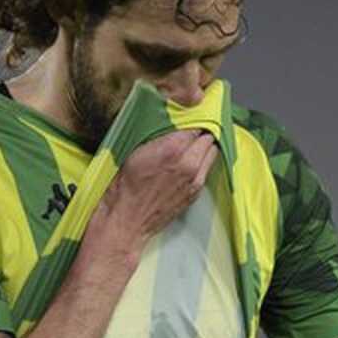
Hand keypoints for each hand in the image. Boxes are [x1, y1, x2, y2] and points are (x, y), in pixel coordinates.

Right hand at [86, 130, 218, 257]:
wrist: (127, 218)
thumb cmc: (126, 186)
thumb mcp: (137, 150)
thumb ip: (160, 136)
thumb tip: (174, 126)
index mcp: (172, 149)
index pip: (195, 125)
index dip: (191, 121)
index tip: (187, 119)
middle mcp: (188, 163)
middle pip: (208, 138)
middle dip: (201, 133)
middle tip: (192, 132)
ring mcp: (194, 180)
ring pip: (212, 153)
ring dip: (205, 148)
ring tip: (194, 146)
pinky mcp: (195, 192)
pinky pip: (207, 170)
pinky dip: (203, 163)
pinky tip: (191, 163)